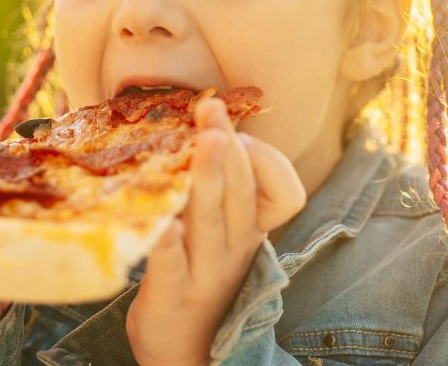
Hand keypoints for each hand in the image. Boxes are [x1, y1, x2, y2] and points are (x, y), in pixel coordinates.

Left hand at [126, 98, 305, 365]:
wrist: (186, 350)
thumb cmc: (201, 277)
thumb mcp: (223, 234)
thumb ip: (220, 192)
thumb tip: (205, 133)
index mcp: (251, 230)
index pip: (284, 195)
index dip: (267, 160)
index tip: (240, 134)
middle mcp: (237, 248)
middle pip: (241, 191)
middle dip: (229, 145)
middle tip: (212, 106)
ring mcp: (207, 272)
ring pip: (212, 218)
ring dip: (209, 176)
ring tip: (206, 141)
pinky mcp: (172, 294)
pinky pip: (172, 265)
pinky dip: (169, 244)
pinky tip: (162, 224)